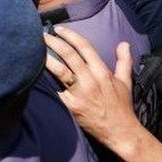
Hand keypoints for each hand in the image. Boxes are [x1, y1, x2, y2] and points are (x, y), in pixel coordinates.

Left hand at [43, 26, 141, 152]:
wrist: (120, 132)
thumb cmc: (122, 107)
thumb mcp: (125, 82)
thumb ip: (124, 61)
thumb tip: (124, 44)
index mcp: (102, 72)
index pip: (85, 47)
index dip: (71, 36)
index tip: (59, 29)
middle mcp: (90, 80)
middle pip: (69, 55)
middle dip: (54, 42)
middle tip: (43, 34)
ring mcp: (80, 93)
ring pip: (60, 71)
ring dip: (47, 58)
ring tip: (36, 48)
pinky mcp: (71, 106)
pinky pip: (56, 90)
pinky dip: (46, 81)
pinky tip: (35, 72)